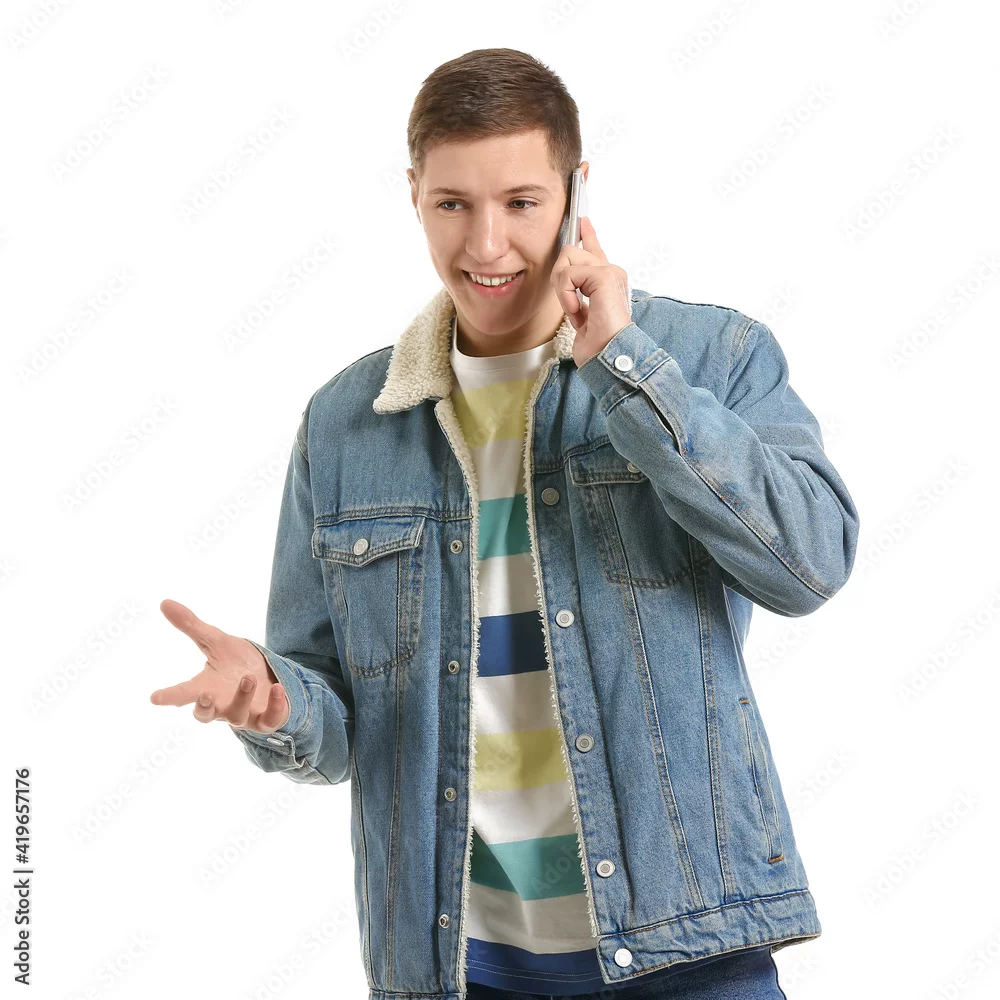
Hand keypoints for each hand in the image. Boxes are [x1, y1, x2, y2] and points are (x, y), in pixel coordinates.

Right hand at [150, 598, 289, 733]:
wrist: (270, 676)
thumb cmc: (237, 663)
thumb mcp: (217, 641)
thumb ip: (191, 626)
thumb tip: (164, 602)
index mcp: (206, 687)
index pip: (184, 693)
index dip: (170, 696)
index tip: (155, 697)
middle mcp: (221, 705)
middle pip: (205, 715)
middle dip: (203, 708)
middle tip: (204, 695)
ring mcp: (244, 714)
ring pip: (237, 716)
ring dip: (242, 697)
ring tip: (249, 677)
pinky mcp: (267, 718)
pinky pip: (270, 720)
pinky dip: (275, 708)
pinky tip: (278, 689)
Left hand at [550, 216, 632, 367]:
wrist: (607, 356)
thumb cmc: (597, 343)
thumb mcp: (581, 314)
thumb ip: (576, 292)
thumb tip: (564, 279)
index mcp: (607, 281)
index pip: (595, 251)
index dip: (588, 235)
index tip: (583, 221)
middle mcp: (612, 272)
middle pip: (571, 252)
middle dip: (560, 280)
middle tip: (570, 306)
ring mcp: (610, 272)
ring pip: (567, 259)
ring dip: (563, 289)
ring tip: (576, 311)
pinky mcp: (604, 276)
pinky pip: (568, 274)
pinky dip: (567, 296)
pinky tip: (578, 312)